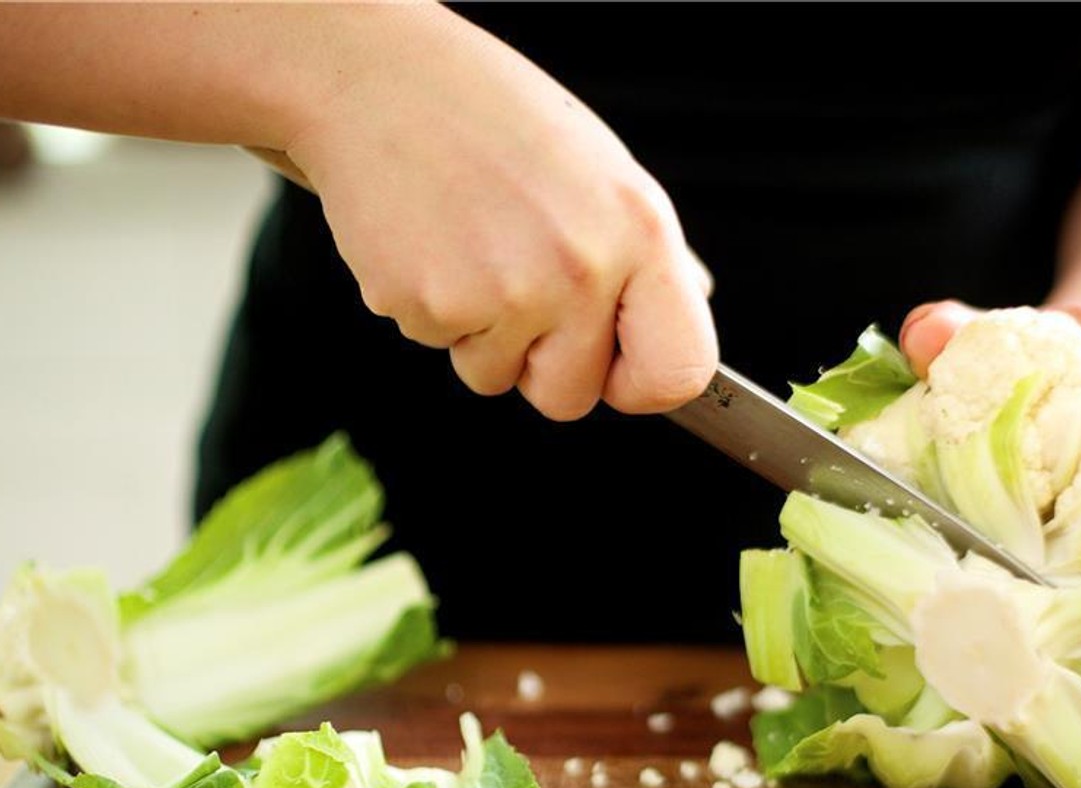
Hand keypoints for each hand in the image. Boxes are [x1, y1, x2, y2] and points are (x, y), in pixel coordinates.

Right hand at [281, 6, 715, 420]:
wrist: (376, 79)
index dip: (642, 385)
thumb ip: (644, 255)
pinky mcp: (433, 305)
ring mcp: (507, 292)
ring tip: (471, 249)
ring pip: (496, 380)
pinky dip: (431, 311)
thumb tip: (688, 304)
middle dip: (540, 364)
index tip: (617, 370)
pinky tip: (431, 244)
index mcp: (640, 232)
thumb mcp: (600, 170)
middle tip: (517, 286)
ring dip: (480, 336)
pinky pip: (440, 349)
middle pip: (572, 399)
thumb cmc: (490, 119)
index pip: (678, 371)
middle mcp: (582, 268)